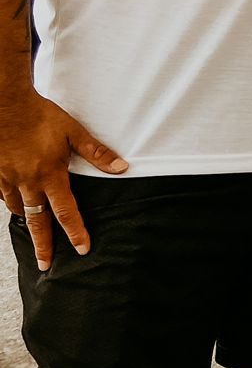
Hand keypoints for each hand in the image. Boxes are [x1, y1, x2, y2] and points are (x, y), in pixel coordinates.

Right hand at [0, 91, 123, 271]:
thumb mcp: (73, 131)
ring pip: (17, 208)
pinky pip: (1, 195)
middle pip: (37, 221)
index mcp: (50, 174)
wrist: (5, 102)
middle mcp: (27, 181)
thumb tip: (122, 168)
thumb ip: (96, 153)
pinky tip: (15, 205)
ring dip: (27, 221)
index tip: (82, 249)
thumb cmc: (41, 115)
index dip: (76, 232)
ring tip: (34, 232)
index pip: (66, 211)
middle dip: (42, 245)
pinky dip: (10, 202)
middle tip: (45, 264)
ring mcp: (6, 178)